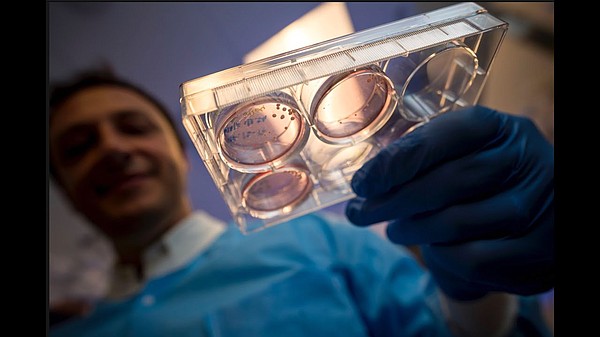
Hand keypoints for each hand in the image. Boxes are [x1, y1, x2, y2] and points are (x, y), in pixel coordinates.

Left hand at [345, 105, 553, 299]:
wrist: (533, 220)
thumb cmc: (479, 183)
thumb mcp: (461, 155)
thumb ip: (424, 157)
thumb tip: (366, 180)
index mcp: (502, 128)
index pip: (447, 135)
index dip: (398, 159)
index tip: (362, 182)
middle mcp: (528, 161)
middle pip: (448, 182)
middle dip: (393, 200)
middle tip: (360, 213)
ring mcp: (540, 207)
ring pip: (455, 223)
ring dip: (413, 230)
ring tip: (394, 230)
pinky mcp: (539, 251)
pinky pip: (472, 259)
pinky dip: (442, 257)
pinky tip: (432, 249)